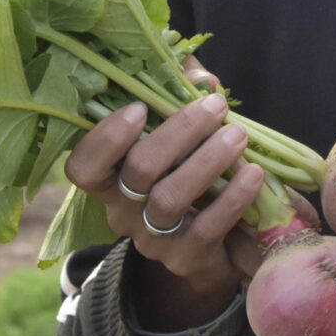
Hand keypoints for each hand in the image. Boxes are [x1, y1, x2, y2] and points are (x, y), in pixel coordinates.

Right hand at [62, 61, 265, 329]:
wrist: (215, 248)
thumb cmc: (193, 176)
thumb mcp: (184, 137)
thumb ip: (182, 97)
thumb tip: (199, 75)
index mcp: (111, 180)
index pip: (83, 167)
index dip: (106, 138)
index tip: (140, 107)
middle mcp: (123, 211)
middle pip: (137, 171)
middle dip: (179, 132)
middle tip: (215, 106)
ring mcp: (152, 240)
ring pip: (168, 199)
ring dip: (207, 161)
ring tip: (238, 136)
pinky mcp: (185, 259)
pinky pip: (204, 229)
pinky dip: (231, 198)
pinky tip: (252, 173)